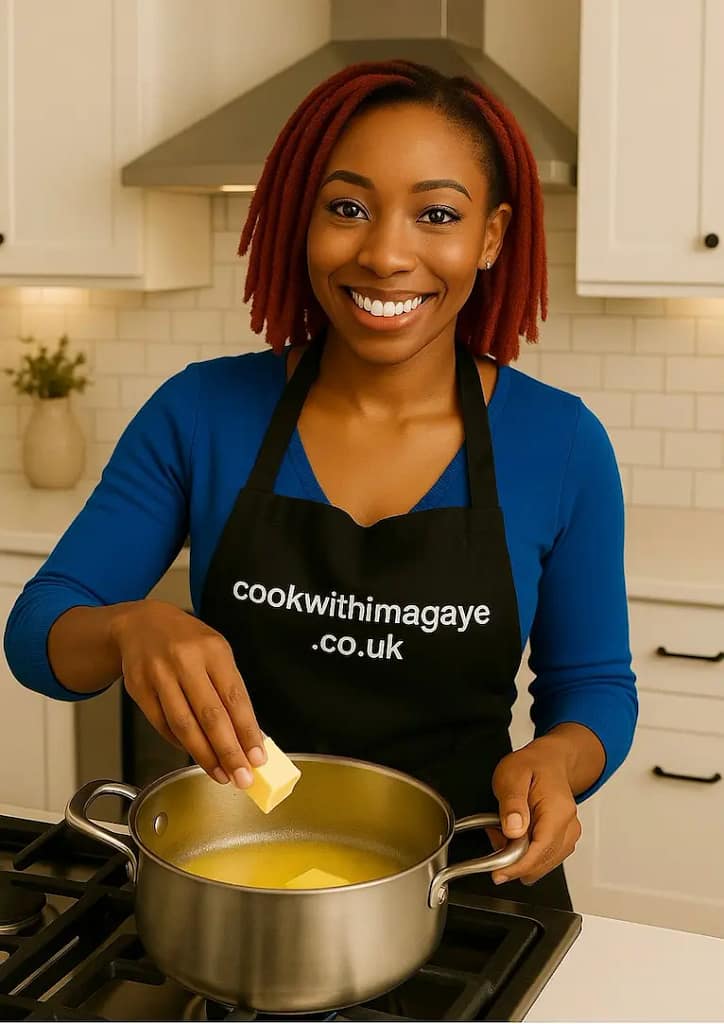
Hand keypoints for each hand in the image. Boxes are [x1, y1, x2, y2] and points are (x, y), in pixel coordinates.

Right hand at [110, 599, 265, 787]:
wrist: (141, 624)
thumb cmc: (186, 640)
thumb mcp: (216, 651)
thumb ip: (231, 688)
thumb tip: (249, 732)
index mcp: (213, 650)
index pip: (235, 697)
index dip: (247, 731)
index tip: (258, 756)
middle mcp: (185, 661)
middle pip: (210, 716)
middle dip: (228, 751)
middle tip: (242, 776)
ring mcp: (159, 675)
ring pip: (184, 725)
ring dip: (205, 755)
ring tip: (221, 774)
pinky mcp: (139, 690)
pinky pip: (162, 725)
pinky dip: (180, 744)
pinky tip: (194, 753)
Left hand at [488, 734, 582, 885]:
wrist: (550, 760)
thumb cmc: (532, 765)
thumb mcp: (512, 775)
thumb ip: (512, 803)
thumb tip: (513, 831)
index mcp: (558, 811)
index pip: (541, 850)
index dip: (518, 867)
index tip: (499, 874)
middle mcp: (569, 826)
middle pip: (543, 861)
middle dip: (515, 859)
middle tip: (494, 835)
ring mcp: (569, 834)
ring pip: (544, 863)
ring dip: (520, 856)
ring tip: (503, 830)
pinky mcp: (564, 839)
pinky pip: (544, 856)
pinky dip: (527, 852)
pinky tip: (515, 836)